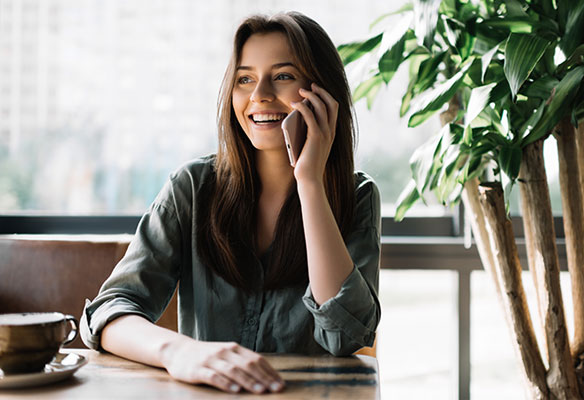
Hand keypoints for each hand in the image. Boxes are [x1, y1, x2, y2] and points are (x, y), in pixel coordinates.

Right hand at [159, 336, 284, 393]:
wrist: (179, 351)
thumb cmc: (207, 356)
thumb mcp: (226, 354)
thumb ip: (242, 362)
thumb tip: (265, 375)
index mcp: (234, 348)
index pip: (256, 359)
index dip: (270, 372)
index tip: (280, 384)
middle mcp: (224, 352)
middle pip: (248, 365)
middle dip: (264, 377)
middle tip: (276, 389)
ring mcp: (211, 360)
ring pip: (233, 370)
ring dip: (248, 381)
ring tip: (260, 390)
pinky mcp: (198, 369)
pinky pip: (214, 376)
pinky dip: (226, 383)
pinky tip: (235, 390)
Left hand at [291, 83, 338, 184]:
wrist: (309, 179)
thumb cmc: (307, 164)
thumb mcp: (310, 144)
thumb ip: (309, 131)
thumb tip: (299, 116)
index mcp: (331, 132)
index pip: (334, 108)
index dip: (326, 96)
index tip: (316, 89)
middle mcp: (331, 131)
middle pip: (331, 103)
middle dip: (321, 91)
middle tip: (310, 85)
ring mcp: (325, 133)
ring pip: (322, 106)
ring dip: (311, 95)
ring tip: (301, 91)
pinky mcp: (316, 136)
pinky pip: (310, 115)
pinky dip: (303, 106)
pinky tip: (294, 104)